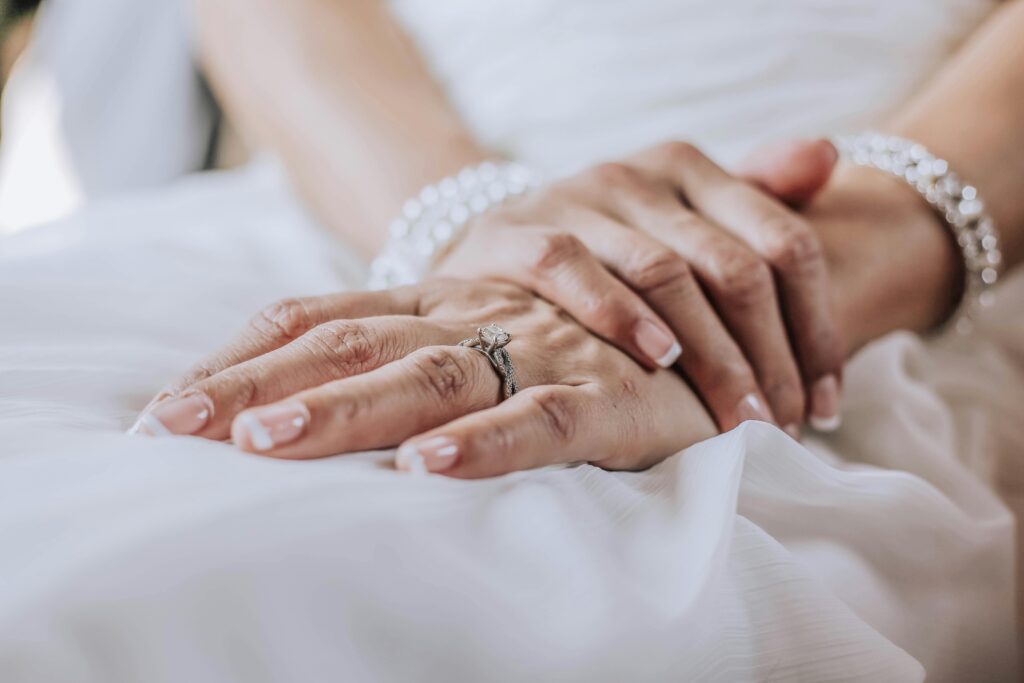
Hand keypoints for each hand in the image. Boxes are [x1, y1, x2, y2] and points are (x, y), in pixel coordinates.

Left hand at [131, 280, 715, 477]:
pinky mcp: (604, 395)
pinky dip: (485, 443)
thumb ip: (401, 360)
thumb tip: (292, 408)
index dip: (244, 356)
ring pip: (433, 376)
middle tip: (180, 426)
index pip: (321, 320)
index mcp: (436, 306)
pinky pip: (542, 418)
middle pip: (354, 346)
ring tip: (271, 439)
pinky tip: (430, 465)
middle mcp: (474, 319)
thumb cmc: (569, 350)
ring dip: (349, 410)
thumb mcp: (477, 340)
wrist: (697, 336)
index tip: (169, 404)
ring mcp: (538, 351)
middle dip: (263, 386)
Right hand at [434, 140, 843, 434]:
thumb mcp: (676, 217)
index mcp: (692, 169)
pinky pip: (574, 269)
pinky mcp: (518, 230)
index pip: (785, 243)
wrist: (488, 243)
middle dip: (770, 359)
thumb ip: (755, 196)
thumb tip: (829, 155)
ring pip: (667, 275)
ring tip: (738, 419)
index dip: (817, 329)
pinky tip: (657, 359)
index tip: (826, 404)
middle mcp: (641, 176)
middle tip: (785, 428)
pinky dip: (618, 314)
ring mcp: (577, 198)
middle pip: (735, 269)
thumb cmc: (601, 248)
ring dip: (712, 356)